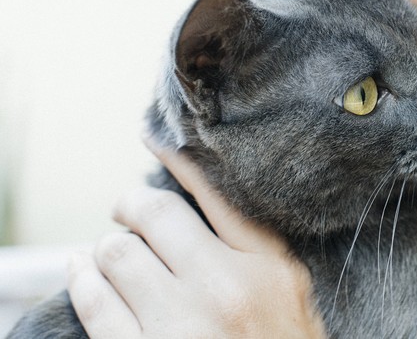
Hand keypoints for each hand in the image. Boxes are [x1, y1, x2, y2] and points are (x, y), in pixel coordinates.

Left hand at [67, 137, 325, 337]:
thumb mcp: (290, 295)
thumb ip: (257, 253)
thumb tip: (200, 212)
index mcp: (269, 266)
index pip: (215, 194)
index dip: (177, 160)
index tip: (154, 140)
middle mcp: (226, 287)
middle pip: (154, 215)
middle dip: (130, 208)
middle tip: (126, 212)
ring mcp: (182, 324)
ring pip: (117, 254)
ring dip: (105, 249)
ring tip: (107, 253)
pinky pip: (95, 303)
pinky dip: (81, 281)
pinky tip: (82, 275)